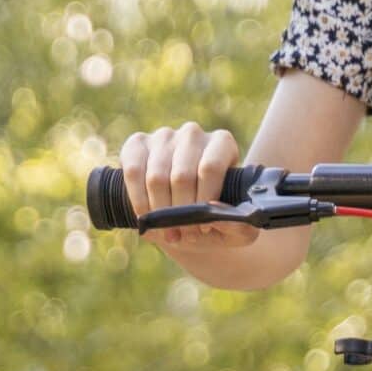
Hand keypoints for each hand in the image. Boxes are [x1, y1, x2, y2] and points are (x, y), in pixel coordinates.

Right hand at [119, 123, 258, 252]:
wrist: (186, 219)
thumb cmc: (215, 223)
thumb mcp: (237, 231)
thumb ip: (238, 226)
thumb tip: (215, 213)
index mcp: (222, 144)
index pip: (210, 168)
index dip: (203, 202)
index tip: (202, 228)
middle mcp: (192, 134)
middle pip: (182, 176)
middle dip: (180, 214)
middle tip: (182, 236)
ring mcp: (163, 137)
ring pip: (156, 177)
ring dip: (159, 213)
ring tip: (166, 232)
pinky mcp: (137, 145)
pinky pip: (133, 172)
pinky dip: (138, 200)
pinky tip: (146, 218)